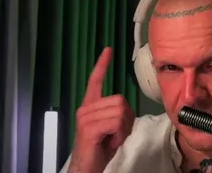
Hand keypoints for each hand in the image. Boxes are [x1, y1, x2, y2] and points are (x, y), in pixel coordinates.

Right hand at [70, 47, 134, 172]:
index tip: (108, 50)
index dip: (102, 65)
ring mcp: (85, 117)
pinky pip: (115, 122)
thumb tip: (125, 110)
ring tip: (111, 139)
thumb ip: (117, 115)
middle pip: (120, 101)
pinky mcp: (88, 128)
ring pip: (120, 113)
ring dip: (123, 129)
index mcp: (90, 106)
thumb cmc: (99, 149)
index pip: (95, 80)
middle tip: (116, 134)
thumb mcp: (112, 129)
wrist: (87, 167)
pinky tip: (108, 141)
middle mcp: (85, 108)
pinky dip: (118, 134)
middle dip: (126, 120)